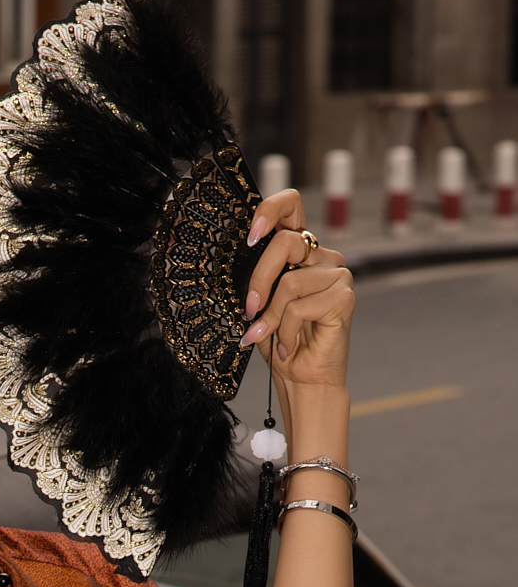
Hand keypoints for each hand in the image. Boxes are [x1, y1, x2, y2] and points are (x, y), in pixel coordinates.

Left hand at [238, 188, 354, 392]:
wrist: (302, 379)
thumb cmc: (281, 343)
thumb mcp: (261, 306)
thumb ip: (258, 279)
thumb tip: (241, 263)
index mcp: (302, 253)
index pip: (291, 207)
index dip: (270, 210)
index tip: (250, 235)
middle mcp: (322, 258)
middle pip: (286, 243)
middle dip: (259, 280)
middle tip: (250, 310)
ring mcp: (337, 275)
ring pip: (289, 283)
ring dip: (271, 319)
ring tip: (270, 338)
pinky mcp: (343, 297)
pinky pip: (299, 307)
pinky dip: (285, 332)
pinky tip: (288, 347)